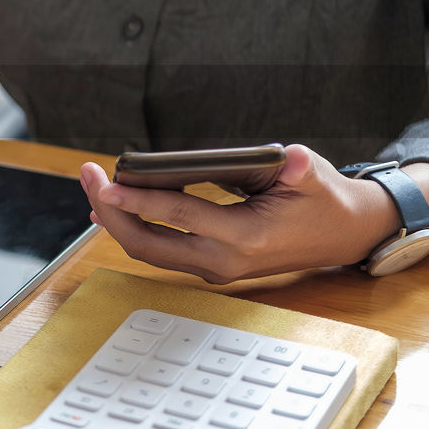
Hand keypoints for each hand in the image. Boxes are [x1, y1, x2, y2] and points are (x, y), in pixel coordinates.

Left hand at [80, 144, 402, 283]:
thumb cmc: (322, 200)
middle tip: (87, 174)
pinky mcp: (207, 265)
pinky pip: (158, 250)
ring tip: (91, 183)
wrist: (341, 236)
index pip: (180, 216)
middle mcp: (223, 260)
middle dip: (110, 210)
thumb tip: (290, 159)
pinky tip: (110, 206)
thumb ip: (299, 168)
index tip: (106, 184)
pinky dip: (131, 227)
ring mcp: (213, 268)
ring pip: (147, 250)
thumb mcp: (315, 176)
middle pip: (148, 242)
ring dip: (114, 219)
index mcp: (247, 237)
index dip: (139, 199)